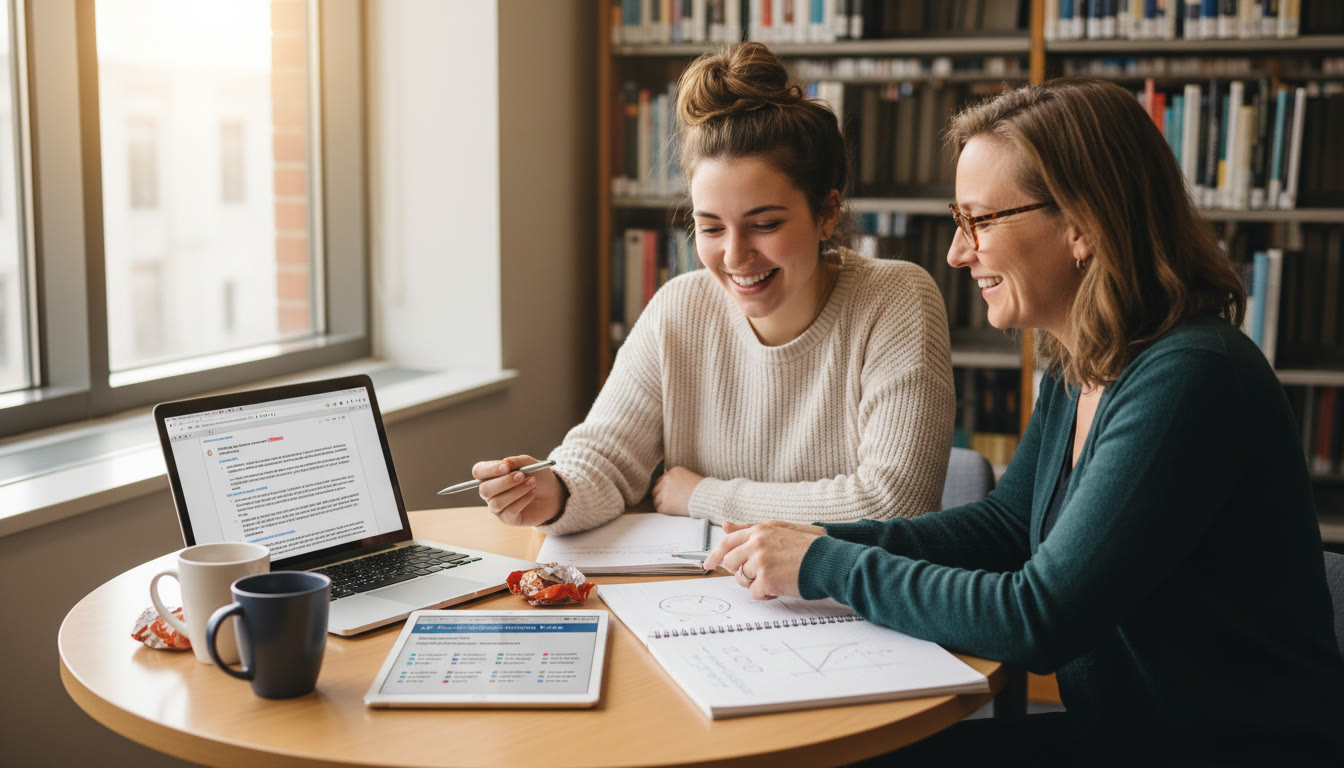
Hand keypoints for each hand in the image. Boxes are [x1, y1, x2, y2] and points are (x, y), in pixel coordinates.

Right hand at [472, 455, 564, 526]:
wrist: (552, 493)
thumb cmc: (537, 476)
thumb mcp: (530, 463)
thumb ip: (517, 461)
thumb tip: (506, 462)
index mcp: (491, 475)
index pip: (479, 472)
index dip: (489, 469)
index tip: (506, 467)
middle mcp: (490, 492)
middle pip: (485, 489)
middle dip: (504, 482)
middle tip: (521, 475)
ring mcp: (498, 507)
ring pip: (497, 502)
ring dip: (516, 491)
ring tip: (532, 482)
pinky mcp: (508, 518)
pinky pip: (509, 511)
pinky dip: (522, 501)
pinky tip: (532, 493)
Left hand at [651, 466, 703, 516]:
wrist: (709, 499)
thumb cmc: (704, 490)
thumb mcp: (689, 477)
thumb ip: (676, 479)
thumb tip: (666, 487)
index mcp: (673, 471)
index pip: (661, 480)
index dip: (663, 489)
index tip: (667, 494)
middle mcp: (667, 480)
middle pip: (656, 490)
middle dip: (660, 496)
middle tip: (667, 502)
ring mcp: (665, 492)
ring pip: (655, 500)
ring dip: (661, 504)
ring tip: (672, 507)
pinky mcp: (666, 505)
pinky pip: (659, 509)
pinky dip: (664, 511)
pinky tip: (672, 511)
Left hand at [702, 520, 825, 599]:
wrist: (831, 560)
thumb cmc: (812, 546)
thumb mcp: (781, 529)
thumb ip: (752, 528)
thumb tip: (726, 525)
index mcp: (761, 529)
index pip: (727, 540)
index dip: (715, 555)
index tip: (707, 564)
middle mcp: (757, 542)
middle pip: (730, 562)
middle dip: (740, 571)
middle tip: (759, 575)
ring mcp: (760, 560)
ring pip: (741, 578)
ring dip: (756, 583)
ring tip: (777, 579)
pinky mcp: (766, 578)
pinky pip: (754, 593)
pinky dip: (766, 595)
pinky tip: (780, 588)